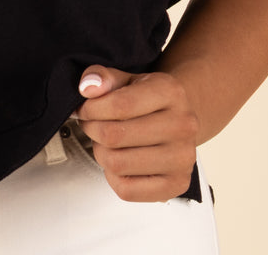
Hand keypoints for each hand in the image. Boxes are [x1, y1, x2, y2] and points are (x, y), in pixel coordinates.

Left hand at [72, 65, 199, 202]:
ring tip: (106, 142)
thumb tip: (88, 87)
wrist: (177, 121)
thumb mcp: (126, 79)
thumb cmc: (148, 101)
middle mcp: (183, 125)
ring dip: (101, 153)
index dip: (91, 109)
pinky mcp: (177, 185)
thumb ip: (103, 77)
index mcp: (170, 92)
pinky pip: (127, 190)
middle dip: (92, 130)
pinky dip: (113, 176)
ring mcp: (183, 158)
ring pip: (117, 164)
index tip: (84, 109)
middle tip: (91, 125)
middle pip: (115, 136)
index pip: (119, 105)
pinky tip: (119, 160)